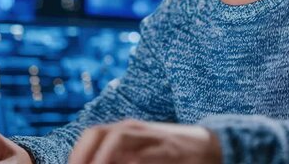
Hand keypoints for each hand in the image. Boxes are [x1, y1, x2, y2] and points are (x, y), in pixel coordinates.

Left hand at [68, 119, 221, 163]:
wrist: (210, 146)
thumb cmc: (170, 153)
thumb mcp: (142, 151)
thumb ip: (119, 158)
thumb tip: (95, 163)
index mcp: (126, 130)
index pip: (92, 134)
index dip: (78, 153)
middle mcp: (135, 129)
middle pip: (100, 133)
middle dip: (84, 154)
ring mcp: (151, 137)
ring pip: (118, 140)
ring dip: (102, 158)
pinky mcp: (167, 150)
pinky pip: (142, 157)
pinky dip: (130, 163)